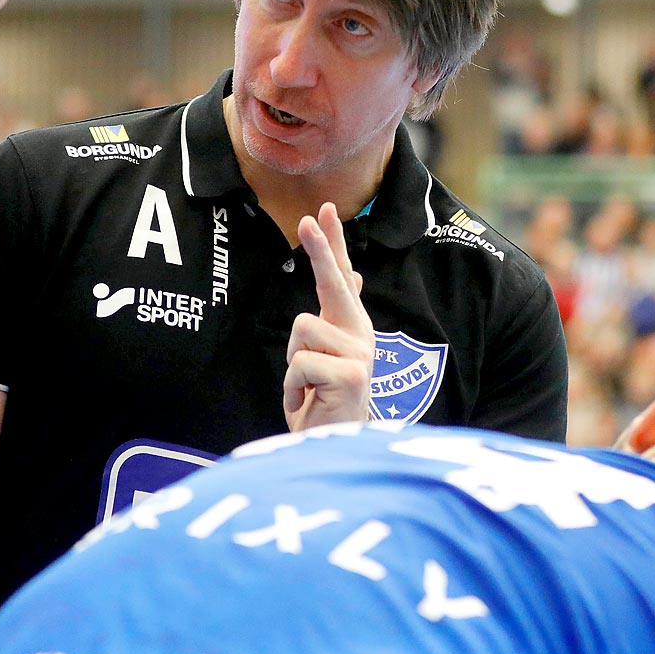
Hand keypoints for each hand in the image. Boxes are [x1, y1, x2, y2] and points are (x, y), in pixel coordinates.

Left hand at [283, 202, 374, 432]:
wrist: (333, 444)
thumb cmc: (324, 399)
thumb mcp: (326, 354)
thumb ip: (337, 316)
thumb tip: (354, 276)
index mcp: (351, 325)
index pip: (341, 276)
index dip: (332, 243)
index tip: (324, 210)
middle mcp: (360, 333)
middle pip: (335, 283)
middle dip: (321, 249)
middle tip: (308, 216)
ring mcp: (360, 354)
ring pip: (303, 331)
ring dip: (294, 363)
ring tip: (307, 386)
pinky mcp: (352, 375)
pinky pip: (301, 363)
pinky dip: (294, 388)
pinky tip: (308, 401)